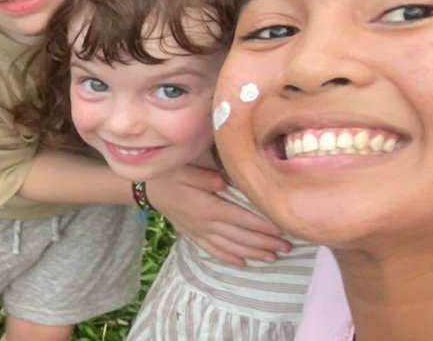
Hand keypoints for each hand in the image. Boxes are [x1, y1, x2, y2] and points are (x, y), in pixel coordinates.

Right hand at [147, 165, 290, 266]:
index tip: (282, 230)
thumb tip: (224, 182)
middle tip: (288, 248)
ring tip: (273, 258)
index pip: (241, 218)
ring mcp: (198, 232)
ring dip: (252, 253)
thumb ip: (205, 176)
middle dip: (265, 243)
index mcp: (207, 207)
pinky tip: (242, 263)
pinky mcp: (192, 235)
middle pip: (240, 236)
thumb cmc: (167, 175)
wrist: (144, 190)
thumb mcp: (184, 169)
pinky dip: (228, 258)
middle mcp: (205, 223)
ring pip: (230, 247)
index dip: (262, 226)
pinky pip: (212, 250)